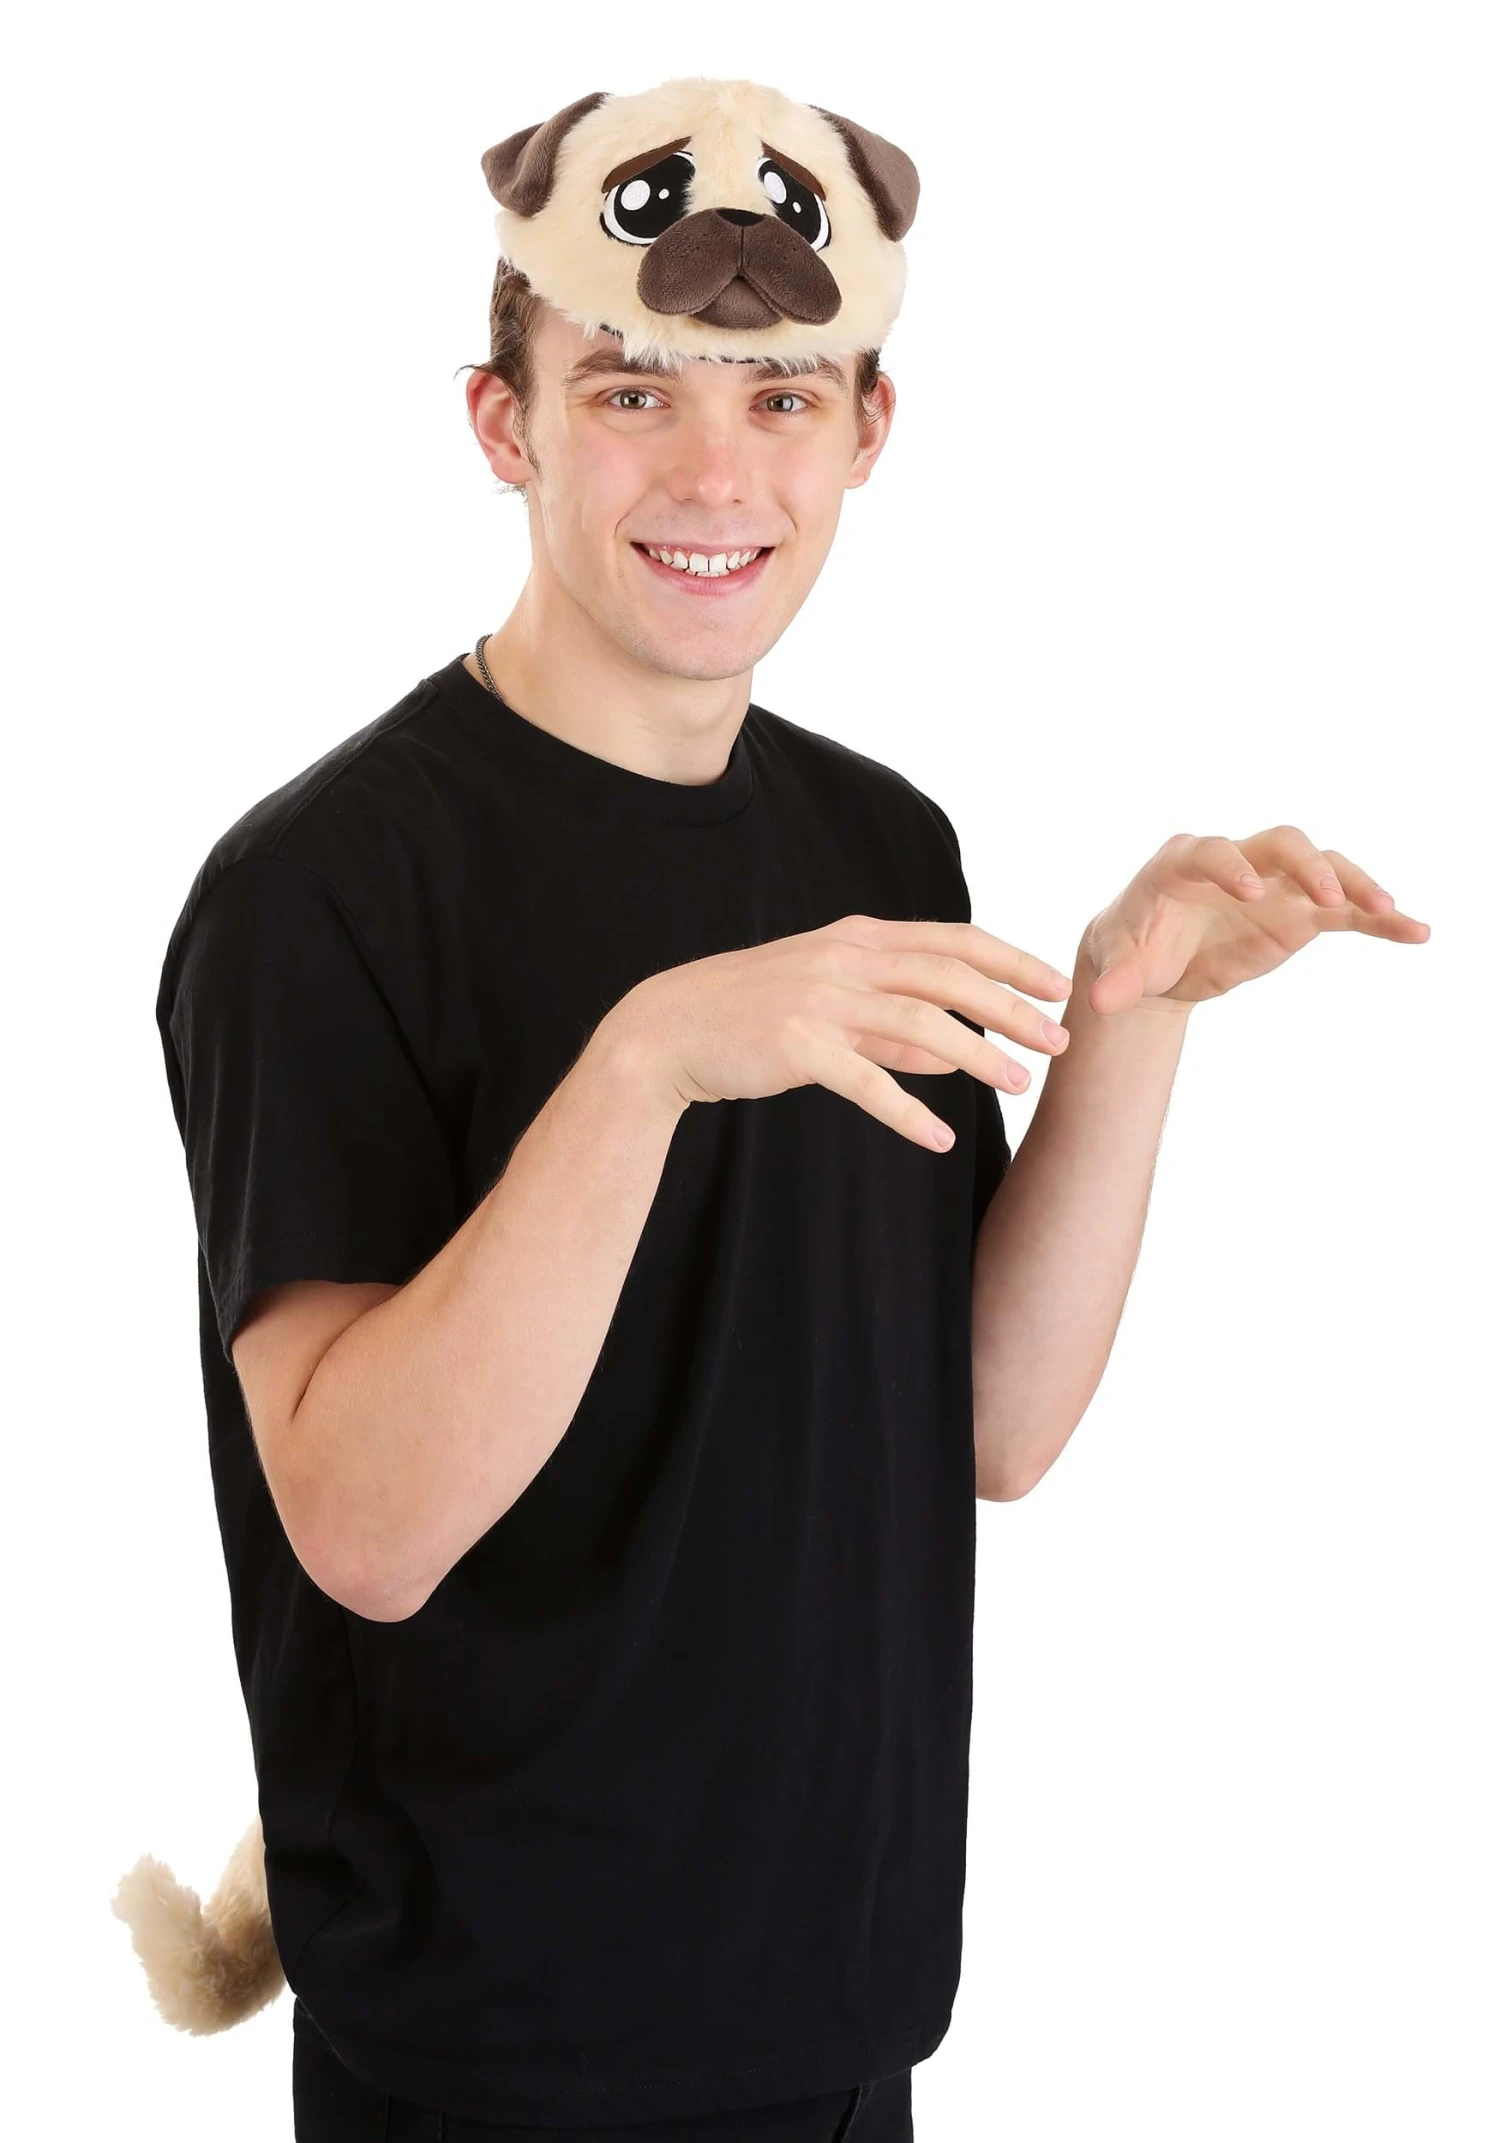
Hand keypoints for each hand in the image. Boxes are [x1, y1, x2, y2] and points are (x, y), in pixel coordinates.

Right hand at [607, 914, 1075, 1152]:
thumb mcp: (829, 1005)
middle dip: (1013, 1009)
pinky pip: (867, 1081)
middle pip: (950, 977)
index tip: (1058, 986)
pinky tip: (940, 1138)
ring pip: (921, 1025)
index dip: (1011, 960)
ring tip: (1017, 1085)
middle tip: (1059, 1042)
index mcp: (858, 937)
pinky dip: (908, 1111)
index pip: (953, 939)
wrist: (670, 1028)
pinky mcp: (798, 1045)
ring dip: (977, 1056)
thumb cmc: (754, 1016)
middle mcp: (846, 958)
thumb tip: (952, 1050)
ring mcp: (821, 999)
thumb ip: (891, 1026)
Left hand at [1080, 827, 1430, 1011]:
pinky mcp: (1298, 912)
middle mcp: (1236, 862)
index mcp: (1182, 863)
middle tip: (1328, 896)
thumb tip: (1100, 1002)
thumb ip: (1115, 978)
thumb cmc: (1130, 949)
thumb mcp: (1117, 964)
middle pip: (1280, 844)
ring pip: (1323, 868)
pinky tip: (1416, 933)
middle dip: (1305, 865)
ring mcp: (1273, 884)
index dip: (1232, 866)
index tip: (1252, 891)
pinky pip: (1345, 911)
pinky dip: (1379, 919)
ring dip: (1356, 885)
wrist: (1152, 962)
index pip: (1211, 852)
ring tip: (1389, 910)